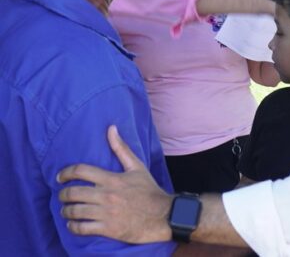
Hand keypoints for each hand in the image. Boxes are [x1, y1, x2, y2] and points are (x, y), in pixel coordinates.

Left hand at [58, 125, 171, 242]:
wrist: (161, 214)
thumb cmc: (148, 189)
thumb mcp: (136, 166)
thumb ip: (121, 148)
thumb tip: (111, 128)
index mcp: (112, 179)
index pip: (82, 171)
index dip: (66, 172)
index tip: (60, 177)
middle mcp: (106, 195)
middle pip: (74, 192)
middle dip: (63, 194)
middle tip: (62, 194)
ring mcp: (106, 213)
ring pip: (75, 211)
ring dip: (66, 210)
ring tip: (66, 209)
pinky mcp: (107, 229)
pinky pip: (82, 228)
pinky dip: (73, 226)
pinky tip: (72, 224)